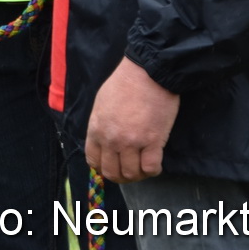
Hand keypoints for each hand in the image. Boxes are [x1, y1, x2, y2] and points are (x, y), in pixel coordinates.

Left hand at [85, 57, 179, 182]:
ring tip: (143, 165)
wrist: (147, 73)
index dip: (103, 167)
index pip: (93, 161)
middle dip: (120, 176)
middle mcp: (111, 139)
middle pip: (112, 172)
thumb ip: (100, 126)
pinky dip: (153, 170)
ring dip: (138, 174)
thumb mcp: (101, 104)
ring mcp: (132, 142)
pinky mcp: (153, 141)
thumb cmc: (124, 84)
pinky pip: (151, 169)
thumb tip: (104, 143)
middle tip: (130, 169)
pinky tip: (155, 162)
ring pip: (131, 174)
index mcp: (96, 129)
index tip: (112, 166)